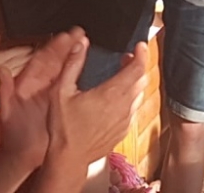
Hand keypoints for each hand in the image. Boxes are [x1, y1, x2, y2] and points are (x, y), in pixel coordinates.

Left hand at [0, 28, 87, 170]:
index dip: (54, 46)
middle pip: (57, 60)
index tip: (64, 35)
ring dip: (75, 55)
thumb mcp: (5, 111)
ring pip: (66, 69)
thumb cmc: (12, 134)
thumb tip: (2, 69)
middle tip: (80, 33)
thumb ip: (4, 90)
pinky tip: (89, 66)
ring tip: (85, 42)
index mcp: (28, 83)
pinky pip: (72, 85)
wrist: (23, 154)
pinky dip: (79, 73)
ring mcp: (54, 93)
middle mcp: (42, 85)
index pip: (42, 59)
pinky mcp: (63, 102)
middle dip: (68, 45)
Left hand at [0, 35, 33, 113]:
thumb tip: (13, 113)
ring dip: (18, 50)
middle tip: (39, 52)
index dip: (33, 64)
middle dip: (29, 56)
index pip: (23, 68)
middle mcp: (1, 64)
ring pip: (8, 53)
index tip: (42, 62)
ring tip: (27, 47)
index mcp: (7, 75)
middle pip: (19, 59)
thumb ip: (4, 106)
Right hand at [46, 41, 147, 166]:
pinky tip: (116, 100)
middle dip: (137, 65)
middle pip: (141, 79)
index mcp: (111, 93)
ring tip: (121, 78)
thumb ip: (72, 65)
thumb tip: (81, 44)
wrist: (69, 159)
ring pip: (139, 94)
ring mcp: (126, 119)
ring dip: (134, 83)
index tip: (140, 46)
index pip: (137, 68)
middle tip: (127, 59)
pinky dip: (130, 99)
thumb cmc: (64, 128)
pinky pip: (134, 109)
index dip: (142, 54)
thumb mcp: (61, 92)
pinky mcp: (124, 130)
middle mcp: (123, 105)